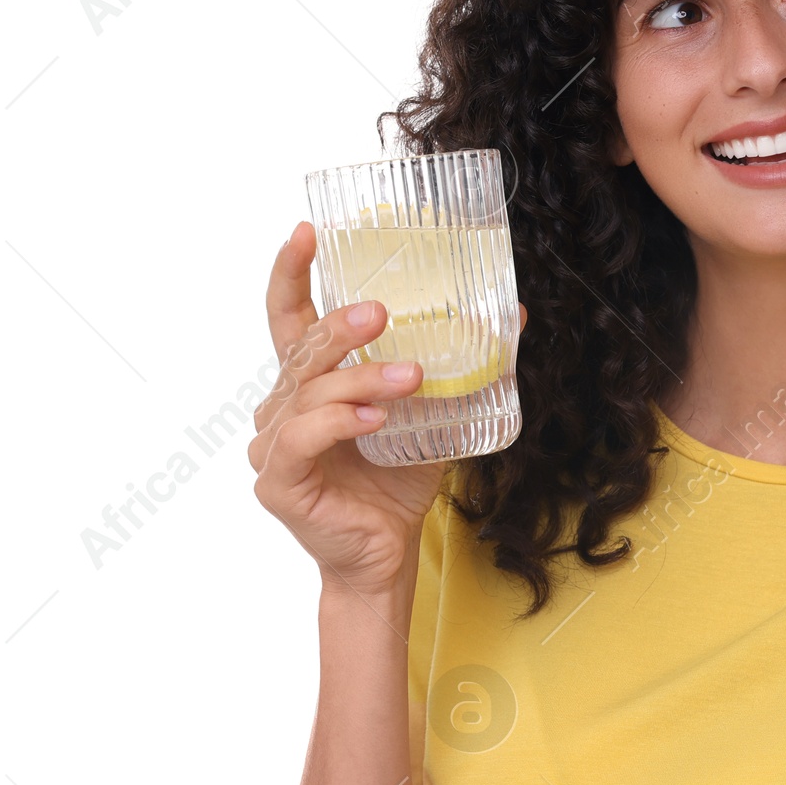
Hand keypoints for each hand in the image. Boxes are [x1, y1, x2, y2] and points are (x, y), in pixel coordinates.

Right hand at [247, 220, 526, 599]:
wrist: (388, 553)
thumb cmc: (399, 481)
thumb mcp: (435, 414)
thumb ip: (458, 368)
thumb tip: (512, 316)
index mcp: (312, 382)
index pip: (290, 317)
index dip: (293, 272)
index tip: (309, 231)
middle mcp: (283, 405)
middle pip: (302, 349)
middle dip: (340, 325)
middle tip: (382, 313)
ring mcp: (273, 442)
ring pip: (310, 391)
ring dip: (361, 378)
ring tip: (411, 378)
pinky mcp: (279, 480)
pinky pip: (303, 438)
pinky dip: (339, 422)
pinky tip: (375, 420)